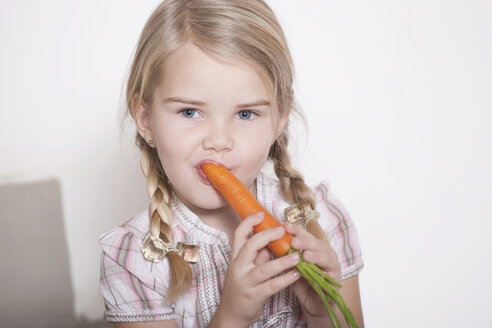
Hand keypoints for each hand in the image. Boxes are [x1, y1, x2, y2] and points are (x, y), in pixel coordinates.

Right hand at [213, 212, 301, 326]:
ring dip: (282, 261)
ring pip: (264, 269)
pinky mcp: (254, 296)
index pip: (238, 235)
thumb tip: (273, 241)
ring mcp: (245, 282)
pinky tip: (297, 274)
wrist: (231, 314)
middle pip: (250, 246)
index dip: (248, 223)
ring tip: (298, 255)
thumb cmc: (241, 287)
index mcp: (235, 258)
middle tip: (282, 230)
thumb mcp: (246, 268)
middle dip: (267, 236)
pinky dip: (285, 279)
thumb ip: (258, 255)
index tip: (260, 214)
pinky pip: (272, 286)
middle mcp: (238, 268)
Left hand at [285, 223, 340, 318]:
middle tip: (294, 241)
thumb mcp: (292, 266)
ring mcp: (332, 266)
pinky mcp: (335, 281)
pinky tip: (321, 274)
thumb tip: (269, 241)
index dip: (296, 230)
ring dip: (316, 256)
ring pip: (325, 258)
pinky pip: (331, 276)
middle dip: (305, 242)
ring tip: (306, 255)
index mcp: (315, 247)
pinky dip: (326, 274)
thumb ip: (285, 254)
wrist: (314, 303)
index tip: (285, 226)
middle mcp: (325, 253)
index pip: (305, 235)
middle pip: (316, 244)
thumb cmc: (303, 282)